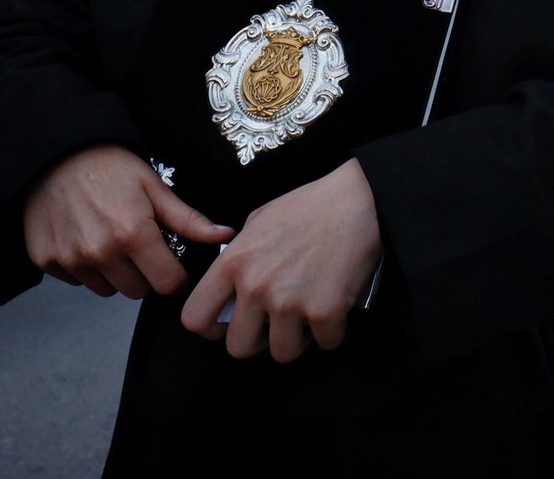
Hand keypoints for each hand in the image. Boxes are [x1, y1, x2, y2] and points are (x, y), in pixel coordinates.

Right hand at [23, 144, 232, 299]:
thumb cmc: (109, 166)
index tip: (171, 262)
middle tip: (140, 245)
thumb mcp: (155, 187)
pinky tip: (86, 238)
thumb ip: (189, 220)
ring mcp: (71, 260)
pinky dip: (86, 268)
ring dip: (115, 273)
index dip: (174, 275)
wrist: (55, 153)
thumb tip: (224, 236)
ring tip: (111, 239)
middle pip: (138, 291)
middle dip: (145, 274)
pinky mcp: (48, 261)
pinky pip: (78, 281)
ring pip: (108, 289)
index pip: (167, 284)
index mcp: (133, 235)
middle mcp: (100, 253)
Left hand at [182, 158, 381, 363]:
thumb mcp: (258, 222)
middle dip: (259, 339)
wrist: (358, 200)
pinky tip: (338, 306)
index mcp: (233, 263)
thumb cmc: (311, 206)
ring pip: (282, 353)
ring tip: (309, 313)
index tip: (229, 325)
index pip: (195, 318)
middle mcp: (256, 287)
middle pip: (238, 347)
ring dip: (298, 339)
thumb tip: (232, 285)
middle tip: (277, 321)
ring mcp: (289, 302)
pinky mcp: (325, 312)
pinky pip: (325, 343)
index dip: (211, 329)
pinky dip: (333, 331)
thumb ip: (239, 256)